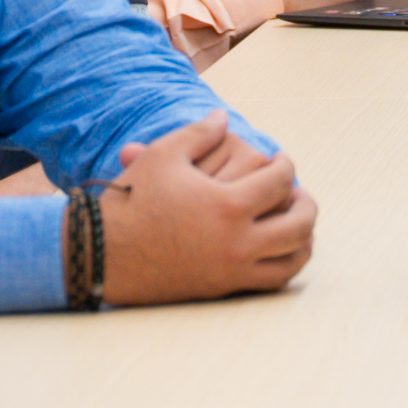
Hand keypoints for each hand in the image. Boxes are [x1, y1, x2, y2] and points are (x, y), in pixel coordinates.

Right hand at [96, 114, 317, 303]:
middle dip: (306, 205)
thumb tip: (223, 117)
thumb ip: (200, 132)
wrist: (101, 253)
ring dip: (303, 240)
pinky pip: (270, 283)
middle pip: (298, 225)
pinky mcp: (221, 290)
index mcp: (228, 205)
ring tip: (296, 223)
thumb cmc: (131, 199)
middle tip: (299, 194)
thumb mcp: (164, 154)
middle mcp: (238, 243)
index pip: (280, 182)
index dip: (286, 166)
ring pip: (292, 261)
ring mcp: (232, 271)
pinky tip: (276, 250)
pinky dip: (284, 266)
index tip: (282, 160)